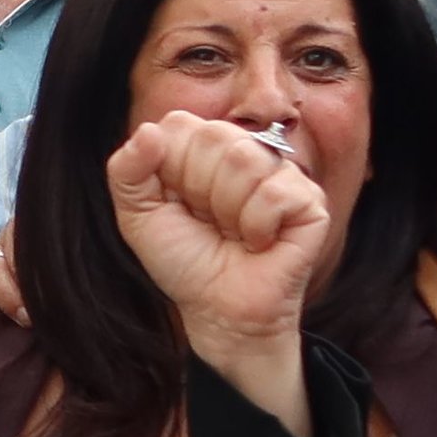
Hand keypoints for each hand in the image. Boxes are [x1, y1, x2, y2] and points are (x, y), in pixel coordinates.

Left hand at [105, 114, 332, 436]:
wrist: (218, 312)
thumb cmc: (183, 261)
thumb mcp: (137, 215)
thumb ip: (126, 170)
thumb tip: (148, 131)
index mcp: (204, 145)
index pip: (180, 124)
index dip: (170, 171)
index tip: (178, 204)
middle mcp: (245, 149)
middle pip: (216, 136)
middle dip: (199, 190)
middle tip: (209, 221)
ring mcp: (282, 173)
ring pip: (246, 160)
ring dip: (228, 211)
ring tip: (233, 232)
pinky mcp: (310, 201)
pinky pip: (275, 192)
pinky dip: (258, 227)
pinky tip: (259, 242)